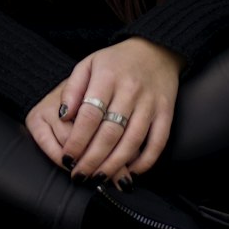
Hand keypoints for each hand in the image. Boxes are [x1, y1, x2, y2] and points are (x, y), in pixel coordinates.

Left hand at [26, 37, 184, 185]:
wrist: (155, 49)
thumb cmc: (116, 62)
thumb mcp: (88, 64)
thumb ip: (72, 89)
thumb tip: (62, 116)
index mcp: (108, 77)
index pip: (89, 115)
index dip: (77, 141)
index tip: (67, 158)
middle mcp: (130, 90)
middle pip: (110, 133)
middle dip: (92, 159)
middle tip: (80, 176)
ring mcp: (150, 102)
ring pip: (132, 141)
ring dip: (114, 165)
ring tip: (99, 179)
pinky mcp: (166, 112)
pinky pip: (158, 142)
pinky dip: (145, 161)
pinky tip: (131, 173)